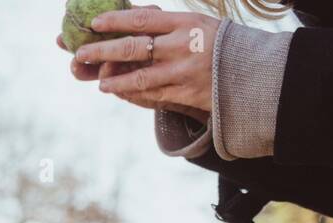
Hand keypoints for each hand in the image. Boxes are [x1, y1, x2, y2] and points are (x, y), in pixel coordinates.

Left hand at [75, 7, 219, 117]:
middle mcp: (182, 44)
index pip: (142, 19)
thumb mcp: (197, 24)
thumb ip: (164, 24)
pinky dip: (130, 92)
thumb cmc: (218, 43)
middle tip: (80, 54)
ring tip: (98, 82)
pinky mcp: (185, 93)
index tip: (94, 23)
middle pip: (132, 48)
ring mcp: (182, 71)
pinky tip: (117, 90)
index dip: (114, 21)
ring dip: (113, 79)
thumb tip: (128, 18)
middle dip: (101, 51)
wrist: (252, 71)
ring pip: (138, 77)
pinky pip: (150, 94)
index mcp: (185, 22)